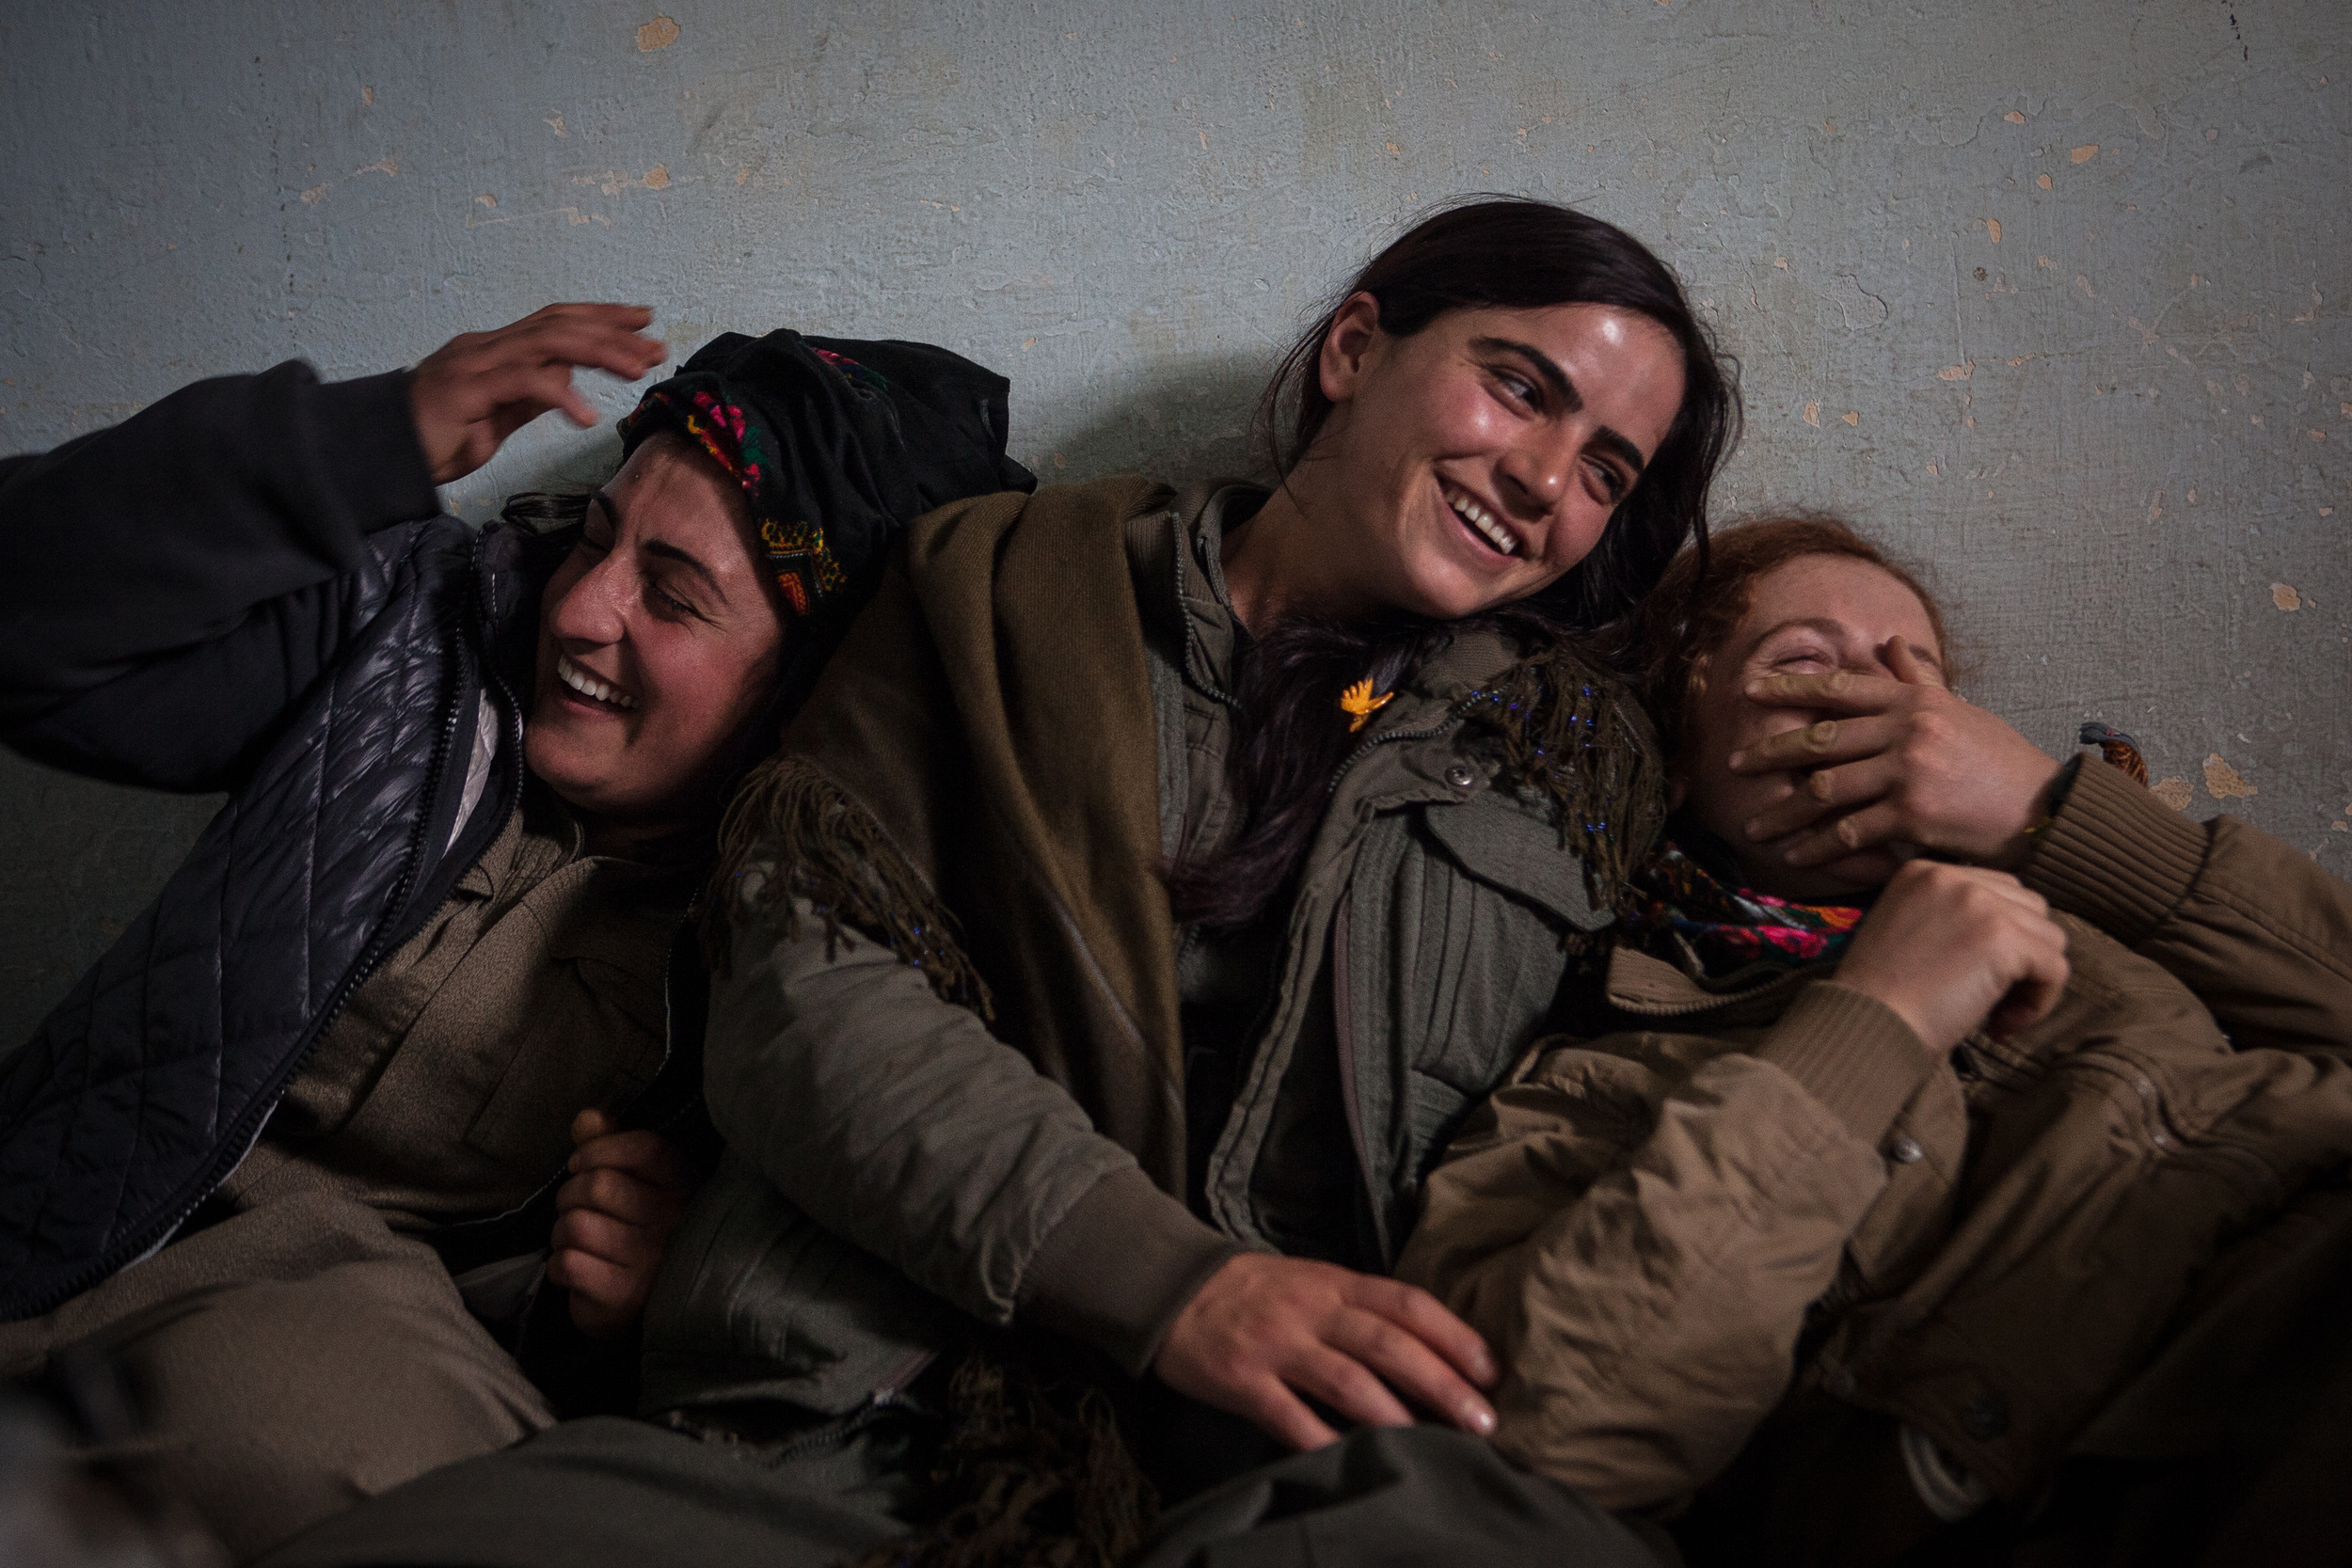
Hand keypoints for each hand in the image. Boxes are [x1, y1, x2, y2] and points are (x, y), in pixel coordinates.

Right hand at [408, 303, 667, 483]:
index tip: (643, 321)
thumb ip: (529, 397)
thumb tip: (568, 383)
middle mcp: (487, 347)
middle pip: (559, 324)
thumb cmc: (434, 437)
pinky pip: (522, 384)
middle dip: (613, 330)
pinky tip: (587, 416)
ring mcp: (475, 364)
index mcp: (497, 350)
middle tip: (656, 344)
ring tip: (638, 369)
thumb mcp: (496, 418)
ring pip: (548, 343)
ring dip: (599, 352)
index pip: (556, 322)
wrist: (377, 451)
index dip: (601, 317)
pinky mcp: (465, 390)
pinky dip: (559, 394)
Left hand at [546, 1109, 695, 1338]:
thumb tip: (586, 1118)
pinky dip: (557, 1265)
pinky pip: (568, 1264)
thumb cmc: (639, 1228)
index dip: (599, 1149)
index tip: (580, 1164)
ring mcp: (651, 1262)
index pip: (642, 1149)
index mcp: (684, 1185)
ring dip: (559, 1233)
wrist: (652, 1304)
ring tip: (572, 1240)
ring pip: (575, 1226)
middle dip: (569, 1195)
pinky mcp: (623, 1296)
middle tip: (574, 1208)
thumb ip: (609, 1143)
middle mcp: (675, 1222)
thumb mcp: (634, 1179)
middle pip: (598, 1186)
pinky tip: (572, 1267)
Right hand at [1152, 1252, 1497, 1450]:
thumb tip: (1430, 1349)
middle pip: (1388, 1344)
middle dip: (1442, 1383)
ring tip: (1435, 1445)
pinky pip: (1289, 1417)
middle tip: (1483, 1420)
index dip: (1453, 1336)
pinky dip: (1324, 1441)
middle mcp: (1312, 1311)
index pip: (1406, 1303)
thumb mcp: (1313, 1281)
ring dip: (1396, 1415)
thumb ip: (1362, 1309)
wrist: (1173, 1288)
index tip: (1491, 1371)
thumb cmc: (1257, 1291)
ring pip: (1347, 1380)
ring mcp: (1277, 1345)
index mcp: (1335, 1283)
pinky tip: (1353, 1462)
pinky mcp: (1243, 1380)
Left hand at [1730, 638, 2062, 870]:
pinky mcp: (1912, 813)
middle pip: (1820, 739)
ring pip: (1825, 789)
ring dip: (1784, 812)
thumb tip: (1893, 641)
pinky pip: (1848, 832)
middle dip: (1771, 752)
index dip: (1790, 688)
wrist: (2046, 807)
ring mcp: (1908, 770)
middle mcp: (1907, 729)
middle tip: (1735, 763)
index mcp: (1914, 701)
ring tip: (1754, 826)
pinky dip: (1816, 847)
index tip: (1749, 690)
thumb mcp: (1960, 710)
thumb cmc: (2000, 760)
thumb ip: (1920, 680)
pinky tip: (1795, 857)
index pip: (1840, 688)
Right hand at [1836, 861, 2070, 1055]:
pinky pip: (2055, 968)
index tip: (1971, 977)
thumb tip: (2013, 937)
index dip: (1999, 939)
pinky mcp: (2003, 938)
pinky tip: (2000, 1024)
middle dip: (2023, 955)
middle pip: (2031, 909)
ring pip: (2050, 938)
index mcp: (1924, 872)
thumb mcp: (1905, 933)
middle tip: (1988, 998)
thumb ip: (1950, 919)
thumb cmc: (1879, 997)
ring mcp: (1981, 904)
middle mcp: (1954, 877)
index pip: (1998, 891)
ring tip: (1994, 1014)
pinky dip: (2039, 1003)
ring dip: (2032, 981)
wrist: (1864, 1024)